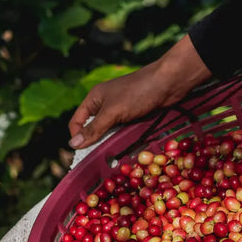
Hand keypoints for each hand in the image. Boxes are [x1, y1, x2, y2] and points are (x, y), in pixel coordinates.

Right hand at [68, 34, 211, 148]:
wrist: (169, 83)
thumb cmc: (138, 93)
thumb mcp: (113, 112)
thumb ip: (94, 129)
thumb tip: (73, 144)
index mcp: (94, 98)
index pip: (77, 121)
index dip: (78, 137)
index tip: (84, 154)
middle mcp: (104, 104)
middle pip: (93, 127)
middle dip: (95, 142)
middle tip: (99, 158)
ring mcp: (120, 109)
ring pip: (109, 131)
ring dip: (110, 142)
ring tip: (113, 156)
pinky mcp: (133, 115)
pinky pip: (122, 130)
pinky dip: (123, 139)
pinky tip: (125, 148)